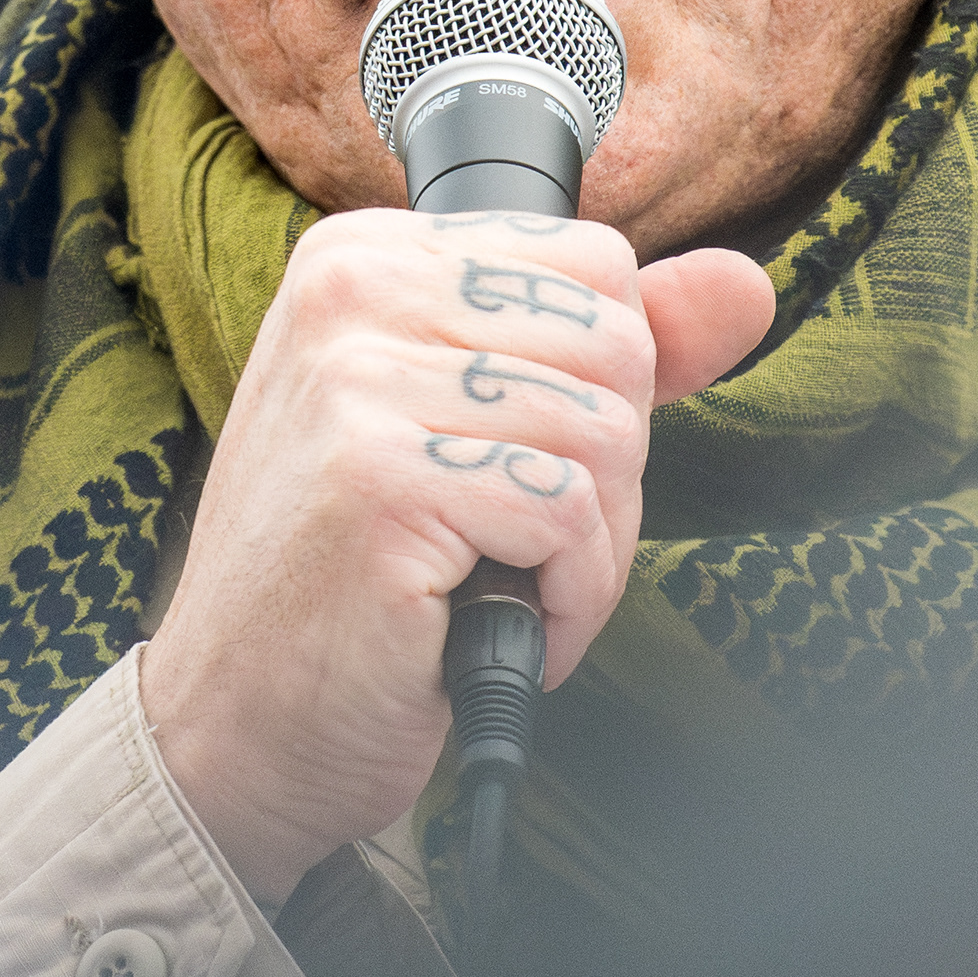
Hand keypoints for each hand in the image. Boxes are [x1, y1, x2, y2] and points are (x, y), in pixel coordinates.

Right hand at [137, 208, 773, 900]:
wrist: (234, 721)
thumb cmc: (351, 578)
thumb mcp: (469, 427)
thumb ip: (607, 349)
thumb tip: (743, 285)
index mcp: (366, 255)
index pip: (595, 263)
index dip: (601, 387)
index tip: (519, 459)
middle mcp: (351, 290)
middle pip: (617, 346)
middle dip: (607, 475)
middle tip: (518, 544)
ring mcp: (357, 380)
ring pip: (606, 434)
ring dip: (588, 552)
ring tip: (503, 589)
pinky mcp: (381, 479)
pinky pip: (570, 517)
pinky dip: (565, 599)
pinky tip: (491, 623)